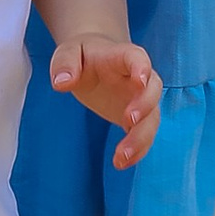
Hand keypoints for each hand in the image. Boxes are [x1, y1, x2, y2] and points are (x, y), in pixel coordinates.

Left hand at [49, 34, 161, 169]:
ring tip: (121, 157)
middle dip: (145, 105)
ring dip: (141, 138)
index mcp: (121, 56)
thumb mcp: (68, 52)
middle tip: (128, 119)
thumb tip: (61, 83)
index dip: (141, 67)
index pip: (137, 57)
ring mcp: (141, 99)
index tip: (140, 80)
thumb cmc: (83, 55)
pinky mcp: (138, 118)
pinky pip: (145, 135)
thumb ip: (65, 64)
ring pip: (152, 118)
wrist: (95, 61)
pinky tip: (121, 163)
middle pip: (153, 89)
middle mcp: (138, 78)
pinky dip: (138, 150)